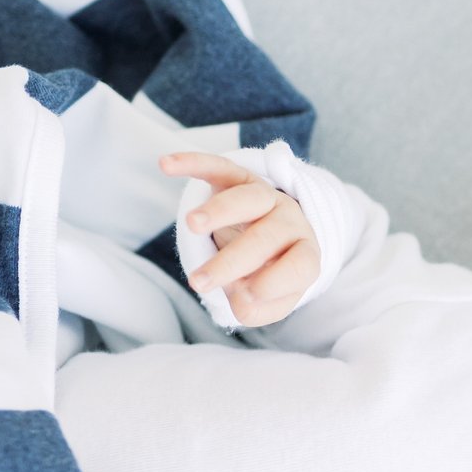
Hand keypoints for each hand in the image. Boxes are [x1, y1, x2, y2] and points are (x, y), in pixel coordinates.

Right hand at [160, 150, 320, 325]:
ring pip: (247, 198)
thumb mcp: (271, 300)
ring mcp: (266, 196)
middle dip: (232, 261)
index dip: (274, 283)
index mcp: (304, 252)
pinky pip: (219, 167)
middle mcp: (290, 221)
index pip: (300, 266)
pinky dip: (194, 163)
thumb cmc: (268, 274)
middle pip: (266, 237)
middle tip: (199, 282)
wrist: (270, 239)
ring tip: (192, 225)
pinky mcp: (238, 177)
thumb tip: (241, 300)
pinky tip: (167, 165)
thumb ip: (259, 307)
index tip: (241, 299)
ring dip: (219, 210)